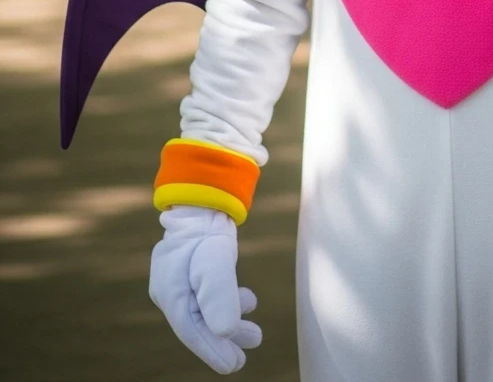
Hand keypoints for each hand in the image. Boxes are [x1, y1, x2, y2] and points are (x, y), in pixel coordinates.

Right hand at [149, 205, 261, 373]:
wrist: (203, 193)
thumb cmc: (206, 226)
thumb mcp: (215, 261)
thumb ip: (219, 295)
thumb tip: (226, 331)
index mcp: (170, 292)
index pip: (192, 331)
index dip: (213, 350)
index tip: (234, 365)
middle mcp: (171, 289)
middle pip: (199, 324)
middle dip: (225, 340)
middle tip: (248, 353)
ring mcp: (181, 278)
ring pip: (207, 310)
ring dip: (231, 322)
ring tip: (256, 333)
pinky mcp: (194, 267)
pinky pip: (210, 294)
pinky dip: (229, 302)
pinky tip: (248, 301)